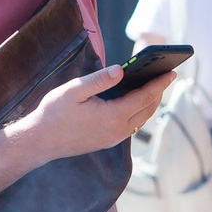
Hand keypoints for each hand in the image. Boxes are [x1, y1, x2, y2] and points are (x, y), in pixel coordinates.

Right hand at [12, 65, 167, 162]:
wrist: (39, 142)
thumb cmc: (53, 113)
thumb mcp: (74, 90)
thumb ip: (99, 80)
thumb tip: (121, 70)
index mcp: (113, 116)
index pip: (145, 97)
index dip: (159, 84)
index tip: (172, 73)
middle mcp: (118, 130)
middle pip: (147, 109)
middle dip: (158, 92)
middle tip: (166, 77)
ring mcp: (113, 138)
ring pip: (140, 119)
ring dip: (150, 103)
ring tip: (154, 87)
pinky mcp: (107, 141)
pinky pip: (131, 125)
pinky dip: (138, 112)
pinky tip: (135, 102)